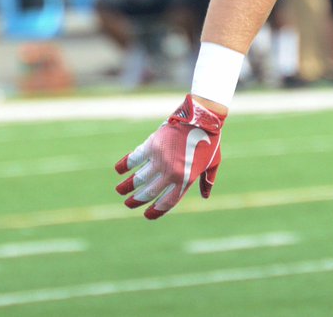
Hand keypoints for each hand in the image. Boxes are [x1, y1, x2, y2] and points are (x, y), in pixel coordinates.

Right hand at [114, 95, 223, 218]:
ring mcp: (160, 159)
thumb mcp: (213, 163)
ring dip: (127, 186)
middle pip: (149, 192)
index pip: (167, 202)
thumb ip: (207, 181)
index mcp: (186, 179)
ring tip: (120, 190)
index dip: (155, 211)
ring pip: (139, 178)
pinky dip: (125, 164)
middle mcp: (171, 173)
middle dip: (137, 201)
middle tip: (128, 204)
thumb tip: (205, 196)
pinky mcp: (152, 145)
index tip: (146, 214)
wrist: (203, 117)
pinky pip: (135, 159)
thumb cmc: (210, 141)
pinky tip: (119, 170)